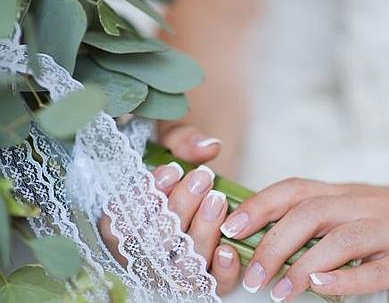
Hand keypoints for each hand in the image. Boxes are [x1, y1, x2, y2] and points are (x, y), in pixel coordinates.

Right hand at [99, 127, 239, 295]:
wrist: (201, 196)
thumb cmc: (177, 172)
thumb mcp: (170, 146)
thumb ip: (182, 141)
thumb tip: (208, 147)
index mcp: (121, 230)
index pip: (119, 225)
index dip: (143, 200)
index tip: (171, 171)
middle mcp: (143, 259)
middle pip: (153, 244)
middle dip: (180, 207)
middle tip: (203, 178)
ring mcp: (172, 275)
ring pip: (182, 266)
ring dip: (201, 232)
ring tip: (217, 198)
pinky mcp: (204, 284)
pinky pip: (211, 287)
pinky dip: (221, 271)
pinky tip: (228, 248)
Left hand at [220, 178, 388, 300]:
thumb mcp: (362, 205)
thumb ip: (326, 217)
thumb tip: (274, 237)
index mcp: (347, 193)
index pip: (295, 190)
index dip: (259, 205)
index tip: (230, 226)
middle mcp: (365, 206)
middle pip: (310, 214)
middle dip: (272, 244)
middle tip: (251, 276)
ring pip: (340, 239)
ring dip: (303, 265)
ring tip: (279, 291)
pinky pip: (376, 267)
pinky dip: (345, 279)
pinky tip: (320, 288)